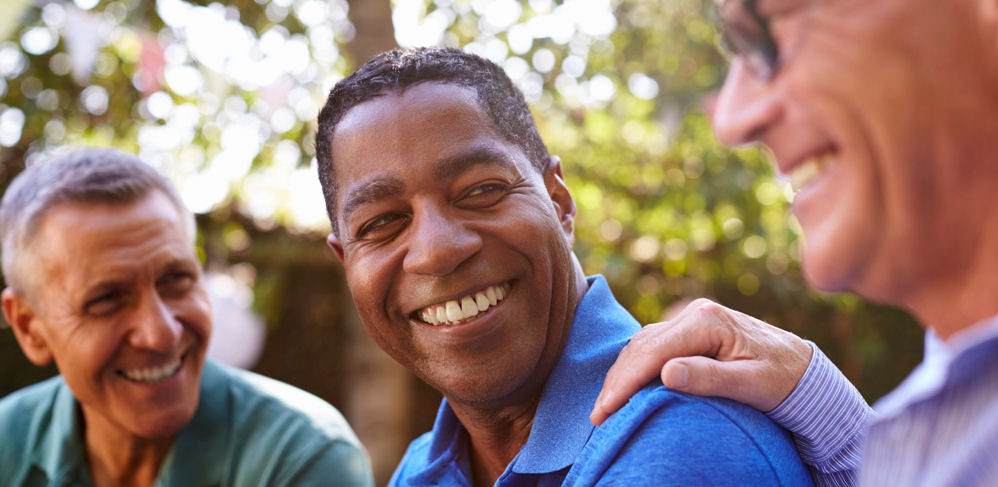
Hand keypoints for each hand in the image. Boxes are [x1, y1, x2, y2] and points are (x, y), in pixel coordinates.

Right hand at [590, 298, 812, 425]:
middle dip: (617, 381)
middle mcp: (694, 313)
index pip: (653, 352)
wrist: (802, 368)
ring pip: (642, 344)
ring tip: (607, 405)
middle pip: (642, 346)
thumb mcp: (751, 384)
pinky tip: (626, 387)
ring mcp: (691, 319)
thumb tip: (666, 374)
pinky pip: (652, 345)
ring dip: (622, 374)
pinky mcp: (690, 330)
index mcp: (707, 321)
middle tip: (599, 416)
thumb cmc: (781, 379)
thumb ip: (709, 378)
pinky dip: (634, 366)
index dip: (626, 383)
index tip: (606, 411)